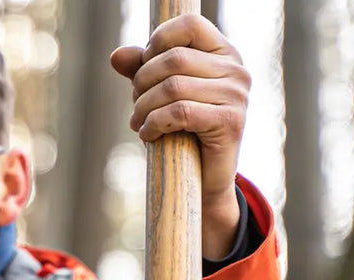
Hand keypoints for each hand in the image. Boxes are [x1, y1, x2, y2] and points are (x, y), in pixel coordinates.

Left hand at [111, 15, 249, 259]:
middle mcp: (236, 69)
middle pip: (173, 59)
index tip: (144, 66)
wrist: (204, 180)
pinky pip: (179, 113)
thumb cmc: (182, 130)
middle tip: (135, 104)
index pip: (189, 25)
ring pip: (173, 87)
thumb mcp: (159, 94)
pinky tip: (148, 134)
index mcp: (223, 53)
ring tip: (137, 122)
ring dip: (143, 106)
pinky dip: (154, 123)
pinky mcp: (230, 122)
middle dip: (142, 82)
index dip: (158, 40)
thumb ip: (142, 70)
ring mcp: (237, 95)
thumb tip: (116, 55)